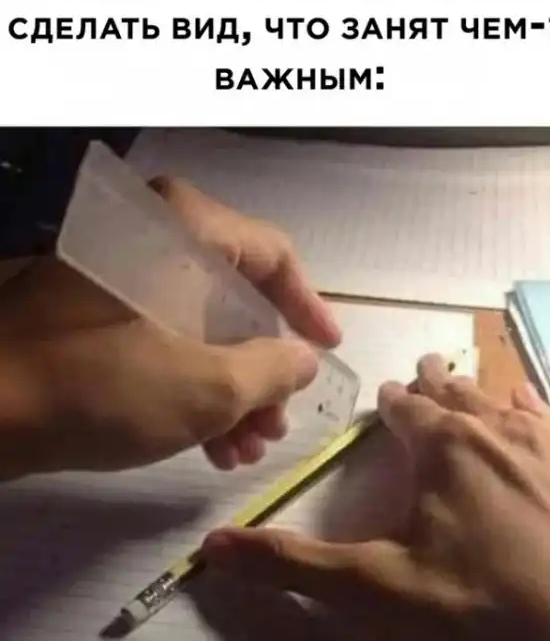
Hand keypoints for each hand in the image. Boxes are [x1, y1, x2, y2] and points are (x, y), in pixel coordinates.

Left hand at [0, 177, 340, 477]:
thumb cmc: (99, 386)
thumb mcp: (206, 387)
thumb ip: (273, 369)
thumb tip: (301, 359)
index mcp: (184, 229)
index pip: (271, 254)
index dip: (306, 306)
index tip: (326, 349)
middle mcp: (154, 237)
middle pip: (234, 299)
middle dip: (262, 370)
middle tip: (277, 422)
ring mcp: (120, 274)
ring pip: (198, 325)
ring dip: (229, 388)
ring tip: (244, 447)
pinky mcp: (95, 310)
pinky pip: (161, 337)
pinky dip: (190, 383)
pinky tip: (208, 442)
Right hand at [202, 355, 549, 640]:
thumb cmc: (480, 610)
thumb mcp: (377, 590)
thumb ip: (294, 562)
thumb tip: (214, 543)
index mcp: (444, 444)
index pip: (406, 407)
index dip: (393, 400)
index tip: (388, 394)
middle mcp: (494, 427)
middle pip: (454, 392)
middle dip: (434, 382)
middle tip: (424, 368)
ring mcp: (548, 443)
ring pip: (501, 399)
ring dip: (477, 390)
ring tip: (464, 379)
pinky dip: (531, 408)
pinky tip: (529, 401)